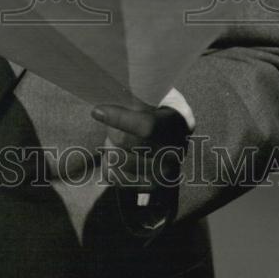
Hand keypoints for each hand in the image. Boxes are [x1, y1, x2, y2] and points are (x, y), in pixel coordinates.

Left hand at [91, 103, 189, 237]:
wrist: (168, 129)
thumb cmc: (154, 103)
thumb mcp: (153, 90)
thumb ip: (137, 91)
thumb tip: (111, 89)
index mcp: (181, 120)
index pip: (146, 126)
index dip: (119, 118)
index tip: (96, 111)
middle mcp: (178, 151)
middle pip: (126, 143)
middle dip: (111, 129)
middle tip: (110, 119)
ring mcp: (166, 173)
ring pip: (116, 159)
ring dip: (110, 145)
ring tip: (119, 136)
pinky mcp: (150, 188)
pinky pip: (113, 176)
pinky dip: (108, 162)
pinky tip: (120, 152)